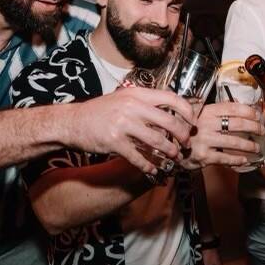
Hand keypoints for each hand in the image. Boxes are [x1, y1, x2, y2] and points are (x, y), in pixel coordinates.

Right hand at [69, 88, 194, 174]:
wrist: (72, 122)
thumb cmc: (99, 111)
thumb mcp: (123, 98)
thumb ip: (144, 103)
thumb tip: (170, 111)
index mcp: (136, 94)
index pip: (171, 98)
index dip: (187, 111)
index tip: (192, 121)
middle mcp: (131, 107)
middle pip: (169, 122)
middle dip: (182, 136)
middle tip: (185, 143)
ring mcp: (123, 124)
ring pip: (157, 141)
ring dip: (169, 152)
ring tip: (173, 157)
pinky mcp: (114, 142)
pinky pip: (138, 157)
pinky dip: (148, 166)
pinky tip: (153, 170)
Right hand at [179, 102, 263, 170]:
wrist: (170, 146)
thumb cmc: (188, 130)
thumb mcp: (199, 115)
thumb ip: (217, 111)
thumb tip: (240, 105)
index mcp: (207, 111)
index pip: (233, 108)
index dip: (248, 111)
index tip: (258, 115)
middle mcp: (206, 124)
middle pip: (237, 124)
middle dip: (254, 127)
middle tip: (261, 131)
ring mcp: (205, 140)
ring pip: (234, 142)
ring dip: (249, 146)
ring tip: (256, 148)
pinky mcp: (204, 156)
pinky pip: (226, 158)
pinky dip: (237, 160)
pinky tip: (244, 160)